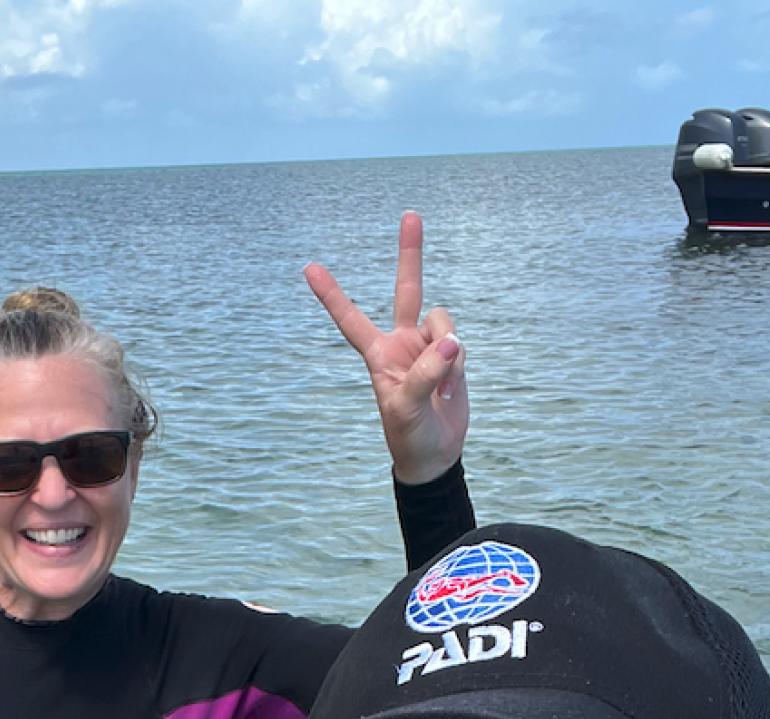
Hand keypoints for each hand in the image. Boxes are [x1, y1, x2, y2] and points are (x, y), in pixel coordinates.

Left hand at [305, 210, 467, 485]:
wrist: (434, 453)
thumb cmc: (409, 434)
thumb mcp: (407, 407)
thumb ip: (427, 373)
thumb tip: (452, 341)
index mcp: (378, 353)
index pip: (350, 319)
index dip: (331, 295)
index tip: (309, 268)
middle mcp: (401, 342)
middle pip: (407, 289)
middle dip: (410, 254)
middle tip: (410, 215)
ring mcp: (427, 346)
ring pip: (444, 322)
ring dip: (449, 351)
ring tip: (443, 387)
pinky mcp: (450, 355)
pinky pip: (460, 344)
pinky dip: (460, 365)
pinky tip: (451, 389)